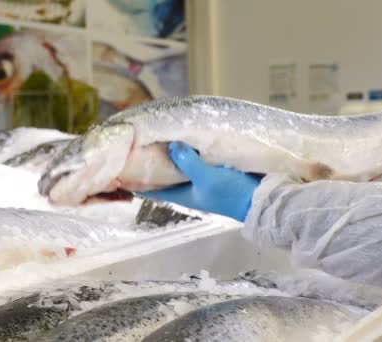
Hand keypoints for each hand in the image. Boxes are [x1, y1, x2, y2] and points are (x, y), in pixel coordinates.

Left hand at [138, 142, 260, 221]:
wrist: (261, 199)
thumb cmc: (231, 193)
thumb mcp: (207, 177)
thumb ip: (188, 162)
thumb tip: (171, 145)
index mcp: (182, 194)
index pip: (151, 189)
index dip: (135, 180)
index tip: (120, 168)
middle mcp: (188, 188)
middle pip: (163, 175)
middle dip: (150, 164)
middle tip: (136, 145)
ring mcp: (201, 182)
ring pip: (178, 168)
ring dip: (169, 156)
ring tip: (157, 137)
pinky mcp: (214, 174)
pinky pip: (194, 162)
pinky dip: (187, 153)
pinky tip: (187, 140)